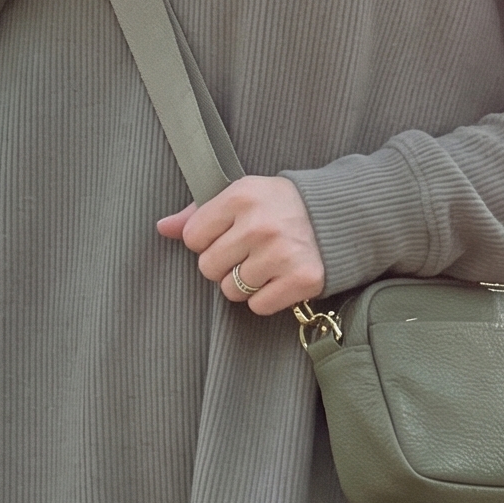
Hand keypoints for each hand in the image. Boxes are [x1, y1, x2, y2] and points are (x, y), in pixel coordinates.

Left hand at [157, 177, 323, 316]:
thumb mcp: (243, 197)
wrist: (340, 215)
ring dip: (245, 284)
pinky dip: (266, 298)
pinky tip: (280, 277)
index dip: (208, 240)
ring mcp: (281, 254)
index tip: (230, 234)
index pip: (193, 238)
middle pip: (208, 268)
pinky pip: (258, 306)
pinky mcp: (301, 279)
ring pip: (231, 291)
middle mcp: (260, 225)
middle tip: (249, 252)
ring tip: (266, 263)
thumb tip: (163, 228)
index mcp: (242, 196)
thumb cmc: (282, 206)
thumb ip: (199, 213)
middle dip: (225, 264)